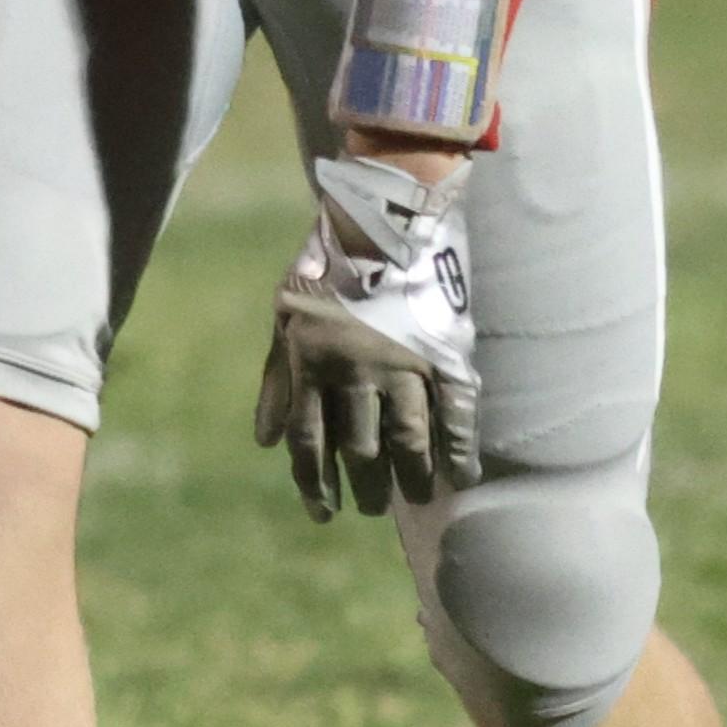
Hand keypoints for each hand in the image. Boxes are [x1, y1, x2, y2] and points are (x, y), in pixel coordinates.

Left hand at [255, 153, 481, 521]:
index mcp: (311, 362)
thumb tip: (265, 443)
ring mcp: (403, 362)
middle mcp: (355, 369)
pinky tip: (461, 477)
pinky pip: (456, 414)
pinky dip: (460, 451)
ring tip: (414, 498)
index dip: (315, 485)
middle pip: (360, 450)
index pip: (309, 443)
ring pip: (408, 442)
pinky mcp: (444, 351)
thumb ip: (276, 381)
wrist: (385, 213)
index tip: (324, 513)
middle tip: (370, 507)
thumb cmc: (327, 266)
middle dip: (365, 488)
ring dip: (411, 479)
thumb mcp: (285, 317)